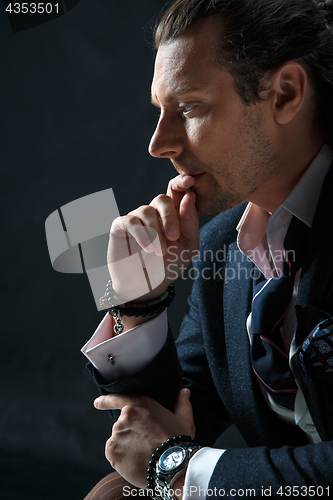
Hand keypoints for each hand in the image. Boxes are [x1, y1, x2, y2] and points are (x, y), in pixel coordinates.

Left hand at [94, 388, 194, 488]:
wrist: (173, 466)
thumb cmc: (179, 441)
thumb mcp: (184, 419)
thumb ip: (182, 404)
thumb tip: (184, 391)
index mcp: (141, 404)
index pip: (118, 398)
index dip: (106, 401)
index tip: (97, 403)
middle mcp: (125, 416)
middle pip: (122, 425)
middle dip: (130, 434)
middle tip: (145, 444)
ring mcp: (117, 434)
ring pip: (118, 440)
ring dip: (126, 446)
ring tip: (143, 455)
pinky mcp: (112, 450)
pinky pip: (113, 454)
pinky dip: (121, 458)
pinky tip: (135, 462)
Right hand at [107, 175, 199, 304]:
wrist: (147, 286)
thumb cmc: (168, 266)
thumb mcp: (188, 246)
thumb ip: (190, 222)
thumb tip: (190, 195)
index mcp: (172, 214)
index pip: (175, 190)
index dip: (181, 181)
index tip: (190, 179)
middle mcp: (153, 212)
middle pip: (162, 199)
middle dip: (170, 217)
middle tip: (174, 237)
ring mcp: (136, 218)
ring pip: (147, 211)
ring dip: (156, 232)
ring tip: (160, 252)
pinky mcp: (120, 226)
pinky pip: (131, 222)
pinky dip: (142, 234)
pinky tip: (148, 248)